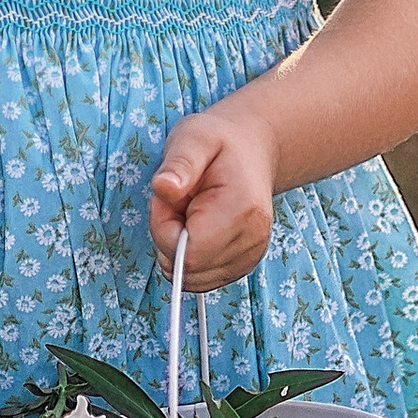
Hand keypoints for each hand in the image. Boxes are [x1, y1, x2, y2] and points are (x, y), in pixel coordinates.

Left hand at [148, 108, 275, 290]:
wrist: (250, 150)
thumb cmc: (218, 142)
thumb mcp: (193, 138)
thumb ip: (179, 163)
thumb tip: (163, 188)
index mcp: (242, 210)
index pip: (189, 255)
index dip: (164, 230)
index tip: (169, 198)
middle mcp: (253, 240)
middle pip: (189, 269)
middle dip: (168, 239)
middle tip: (178, 202)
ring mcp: (251, 256)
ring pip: (192, 278)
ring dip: (178, 249)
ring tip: (188, 212)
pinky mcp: (243, 265)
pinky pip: (201, 279)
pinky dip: (189, 258)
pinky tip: (197, 227)